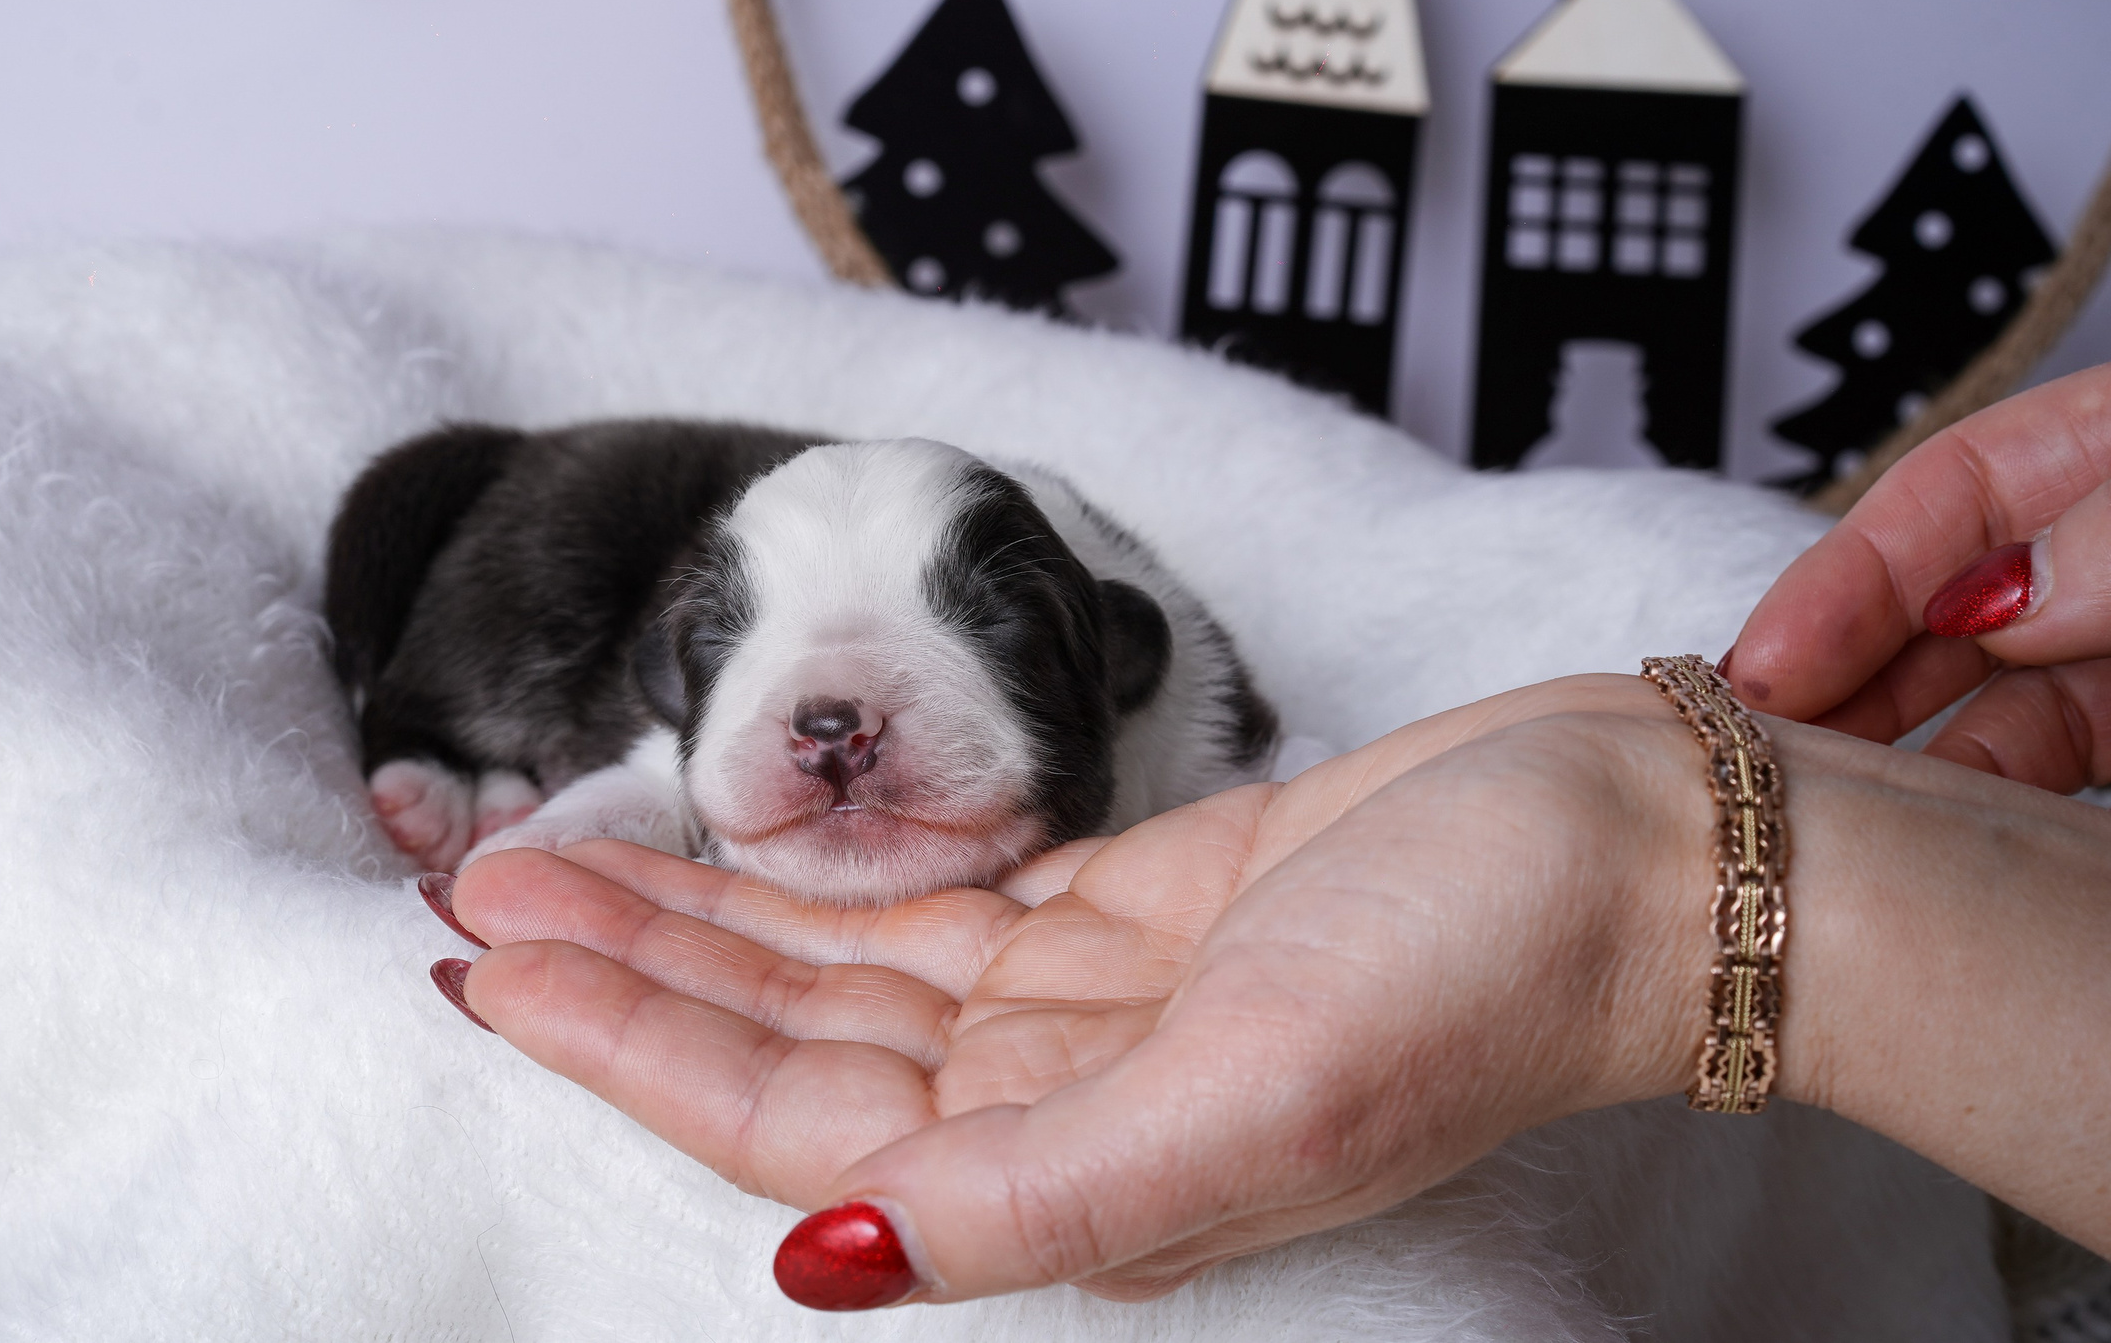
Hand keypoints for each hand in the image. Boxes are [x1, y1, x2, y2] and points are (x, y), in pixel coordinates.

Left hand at [445, 676, 1712, 1303]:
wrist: (1638, 849)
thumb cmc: (1479, 967)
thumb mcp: (1257, 1098)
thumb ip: (1038, 1198)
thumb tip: (829, 1263)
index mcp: (1068, 1172)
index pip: (789, 1121)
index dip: (628, 1047)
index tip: (488, 966)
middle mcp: (1058, 1102)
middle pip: (786, 1044)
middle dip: (626, 973)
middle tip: (473, 889)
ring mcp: (1089, 1004)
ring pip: (841, 971)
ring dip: (701, 917)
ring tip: (554, 857)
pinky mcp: (1132, 910)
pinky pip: (933, 906)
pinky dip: (826, 880)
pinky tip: (740, 853)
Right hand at [1727, 363, 2110, 790]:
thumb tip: (2000, 600)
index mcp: (2107, 450)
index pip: (1940, 496)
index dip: (1837, 578)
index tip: (1765, 663)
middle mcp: (2099, 555)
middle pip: (1936, 608)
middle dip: (1838, 679)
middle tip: (1756, 752)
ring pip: (1987, 699)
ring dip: (1900, 754)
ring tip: (1826, 806)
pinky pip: (2057, 761)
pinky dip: (1992, 796)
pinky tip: (1934, 825)